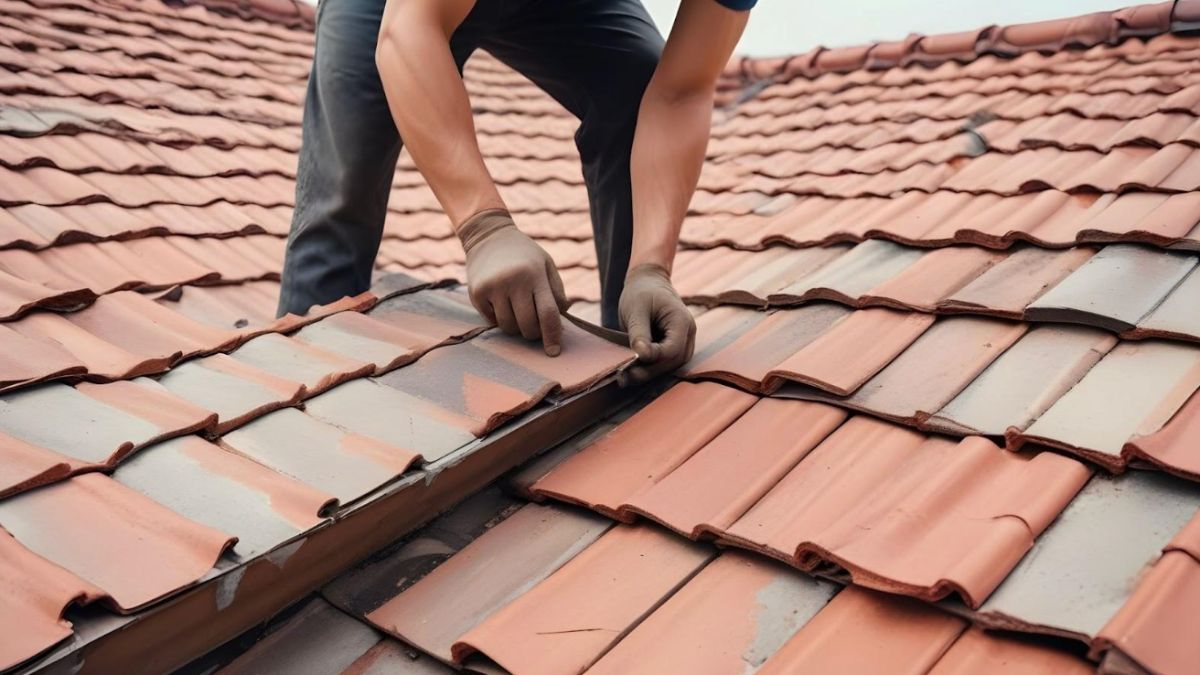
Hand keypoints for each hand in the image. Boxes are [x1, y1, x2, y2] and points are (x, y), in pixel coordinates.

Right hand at [459, 209, 567, 355]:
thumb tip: (563, 317)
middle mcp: (514, 281)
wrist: (488, 236)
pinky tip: (500, 301)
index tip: (554, 352)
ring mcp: (493, 288)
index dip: (552, 336)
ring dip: (515, 327)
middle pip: (528, 326)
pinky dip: (499, 318)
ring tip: (516, 311)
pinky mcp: (477, 293)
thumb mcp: (546, 265)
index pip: (548, 314)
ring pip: (508, 327)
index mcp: (535, 274)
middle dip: (533, 333)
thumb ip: (557, 291)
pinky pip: (492, 320)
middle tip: (533, 326)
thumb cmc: (524, 254)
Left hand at [618, 263, 695, 383]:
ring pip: (671, 366)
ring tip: (625, 377)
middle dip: (649, 372)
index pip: (672, 349)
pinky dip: (650, 369)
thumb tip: (642, 355)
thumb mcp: (636, 310)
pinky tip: (632, 372)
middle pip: (673, 362)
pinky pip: (665, 363)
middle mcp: (688, 333)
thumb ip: (640, 332)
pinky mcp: (674, 347)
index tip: (630, 363)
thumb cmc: (640, 293)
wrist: (647, 283)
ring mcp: (684, 341)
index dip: (653, 359)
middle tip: (623, 378)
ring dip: (649, 373)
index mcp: (681, 321)